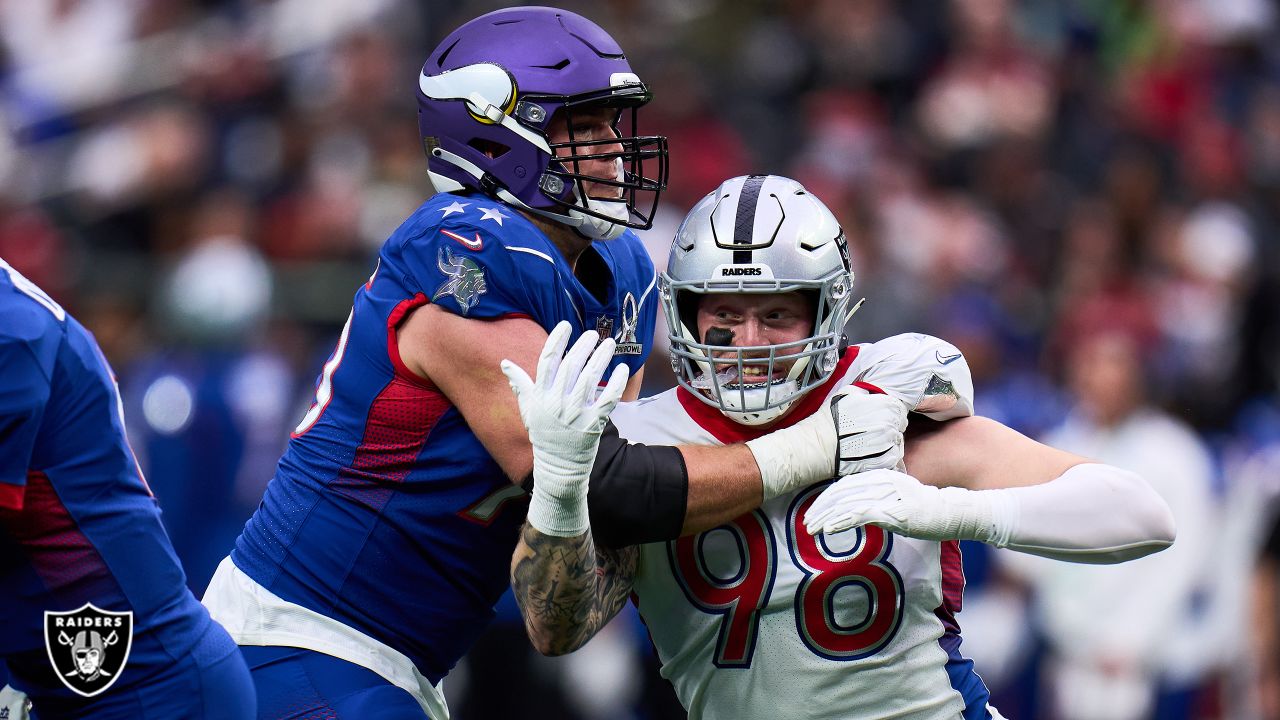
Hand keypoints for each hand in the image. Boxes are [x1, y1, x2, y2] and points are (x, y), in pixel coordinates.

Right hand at [501, 321, 628, 535]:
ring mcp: (576, 413)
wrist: (558, 468)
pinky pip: (608, 398)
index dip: (557, 340)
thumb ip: (520, 385)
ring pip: (591, 378)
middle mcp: (557, 402)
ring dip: (602, 357)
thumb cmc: (543, 435)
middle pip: (571, 365)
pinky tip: (622, 368)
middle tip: (593, 334)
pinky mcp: (594, 423)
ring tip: (609, 343)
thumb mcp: (528, 410)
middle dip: (583, 346)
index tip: (566, 325)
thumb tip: (505, 363)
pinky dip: (616, 382)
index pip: (547, 360)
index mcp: (540, 396)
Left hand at [804, 468, 990, 541]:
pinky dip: (840, 521)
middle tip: (806, 521)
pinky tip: (828, 530)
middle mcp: (882, 481)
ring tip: (810, 528)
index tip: (814, 511)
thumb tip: (863, 511)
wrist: (955, 511)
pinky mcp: (891, 510)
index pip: (846, 484)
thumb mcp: (901, 500)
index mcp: (883, 476)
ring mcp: (886, 495)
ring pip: (846, 503)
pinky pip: (859, 514)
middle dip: (820, 508)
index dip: (827, 498)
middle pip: (841, 492)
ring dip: (825, 517)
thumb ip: (882, 500)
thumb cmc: (931, 509)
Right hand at [829, 389, 908, 475]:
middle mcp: (891, 424)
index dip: (891, 412)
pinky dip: (885, 454)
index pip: (900, 409)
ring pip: (896, 441)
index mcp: (886, 406)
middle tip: (872, 428)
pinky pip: (893, 456)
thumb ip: (867, 392)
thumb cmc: (832, 419)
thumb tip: (873, 394)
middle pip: (899, 425)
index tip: (882, 416)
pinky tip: (870, 452)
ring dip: (887, 440)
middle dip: (890, 425)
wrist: (821, 445)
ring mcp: (889, 444)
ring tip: (869, 441)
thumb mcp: (848, 394)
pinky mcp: (885, 461)